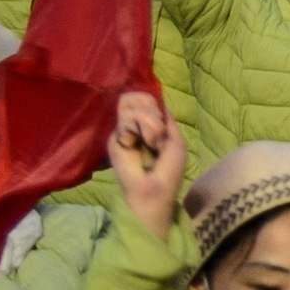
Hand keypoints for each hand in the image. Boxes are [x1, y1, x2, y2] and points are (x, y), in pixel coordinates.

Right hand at [108, 90, 180, 236]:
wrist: (152, 191)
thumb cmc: (168, 171)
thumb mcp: (176, 141)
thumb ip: (166, 120)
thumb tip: (157, 101)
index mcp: (152, 127)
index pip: (148, 100)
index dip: (153, 102)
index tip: (160, 116)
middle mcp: (137, 126)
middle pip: (139, 99)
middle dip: (151, 112)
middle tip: (157, 135)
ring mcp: (124, 131)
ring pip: (131, 106)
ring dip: (148, 122)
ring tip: (151, 142)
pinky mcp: (114, 139)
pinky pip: (125, 119)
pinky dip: (137, 127)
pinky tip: (138, 142)